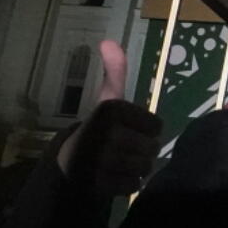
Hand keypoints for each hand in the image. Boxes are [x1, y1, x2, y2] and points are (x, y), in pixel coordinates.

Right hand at [56, 40, 162, 196]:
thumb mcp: (109, 97)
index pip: (156, 125)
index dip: (148, 128)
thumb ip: (115, 71)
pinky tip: (117, 175)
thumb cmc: (99, 126)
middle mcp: (105, 133)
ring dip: (139, 167)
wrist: (70, 160)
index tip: (131, 127)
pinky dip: (129, 183)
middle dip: (145, 150)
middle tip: (129, 147)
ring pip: (144, 167)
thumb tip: (108, 41)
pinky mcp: (98, 184)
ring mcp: (101, 161)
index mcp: (111, 110)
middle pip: (152, 148)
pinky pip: (132, 186)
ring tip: (124, 161)